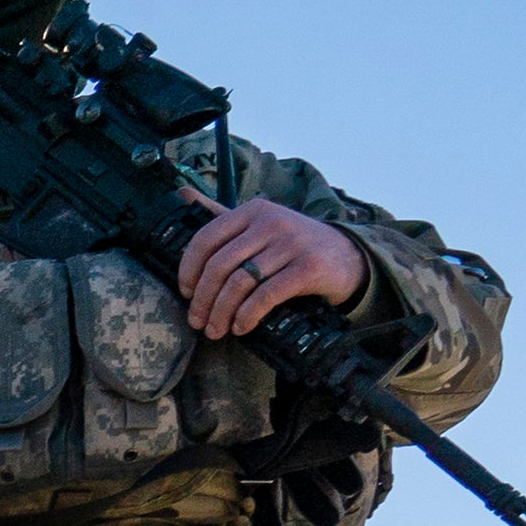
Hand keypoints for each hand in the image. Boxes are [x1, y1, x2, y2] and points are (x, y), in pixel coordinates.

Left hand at [175, 201, 363, 340]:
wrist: (346, 256)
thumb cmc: (291, 244)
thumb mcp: (258, 223)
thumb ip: (220, 213)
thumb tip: (180, 194)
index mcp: (252, 210)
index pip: (206, 238)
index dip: (188, 270)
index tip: (185, 293)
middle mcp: (271, 222)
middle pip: (220, 265)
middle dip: (202, 299)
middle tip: (197, 321)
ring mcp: (291, 243)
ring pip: (240, 283)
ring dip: (221, 313)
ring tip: (215, 330)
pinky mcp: (308, 267)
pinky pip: (266, 295)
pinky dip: (247, 315)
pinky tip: (241, 327)